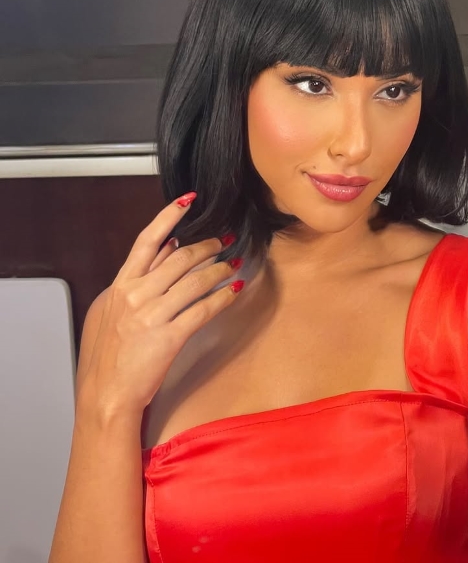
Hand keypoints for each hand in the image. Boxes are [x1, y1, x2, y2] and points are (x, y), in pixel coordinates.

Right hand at [79, 193, 243, 417]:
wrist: (105, 395)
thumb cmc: (109, 356)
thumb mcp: (112, 311)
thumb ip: (137, 279)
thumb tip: (165, 249)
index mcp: (121, 286)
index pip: (147, 241)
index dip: (169, 216)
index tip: (188, 199)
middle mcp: (136, 296)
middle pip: (180, 258)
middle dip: (207, 245)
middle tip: (224, 240)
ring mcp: (151, 316)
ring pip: (195, 280)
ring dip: (219, 268)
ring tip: (233, 263)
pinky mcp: (168, 337)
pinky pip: (203, 310)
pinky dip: (223, 297)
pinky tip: (234, 290)